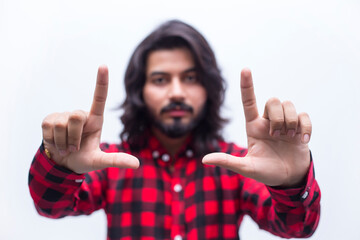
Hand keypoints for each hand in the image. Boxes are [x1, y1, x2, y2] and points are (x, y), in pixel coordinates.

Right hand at [41, 66, 138, 173]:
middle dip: (74, 138)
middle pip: (76, 116)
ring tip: (66, 147)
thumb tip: (137, 165)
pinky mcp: (49, 119)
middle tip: (75, 148)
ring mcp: (63, 115)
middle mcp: (80, 114)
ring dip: (63, 142)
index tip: (103, 66)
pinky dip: (52, 141)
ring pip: (61, 124)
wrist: (63, 165)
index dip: (101, 82)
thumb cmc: (84, 160)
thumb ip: (116, 161)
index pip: (99, 98)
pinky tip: (56, 144)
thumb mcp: (100, 161)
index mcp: (95, 120)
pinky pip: (48, 127)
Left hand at [203, 69, 310, 186]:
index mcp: (253, 126)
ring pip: (288, 105)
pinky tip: (303, 140)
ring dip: (290, 122)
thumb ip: (228, 162)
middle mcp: (268, 121)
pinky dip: (305, 127)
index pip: (249, 101)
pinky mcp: (300, 128)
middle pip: (273, 100)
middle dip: (277, 117)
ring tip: (289, 138)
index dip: (247, 85)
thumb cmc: (265, 172)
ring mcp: (285, 123)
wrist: (288, 179)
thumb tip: (204, 160)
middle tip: (277, 137)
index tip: (245, 69)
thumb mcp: (246, 167)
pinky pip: (304, 116)